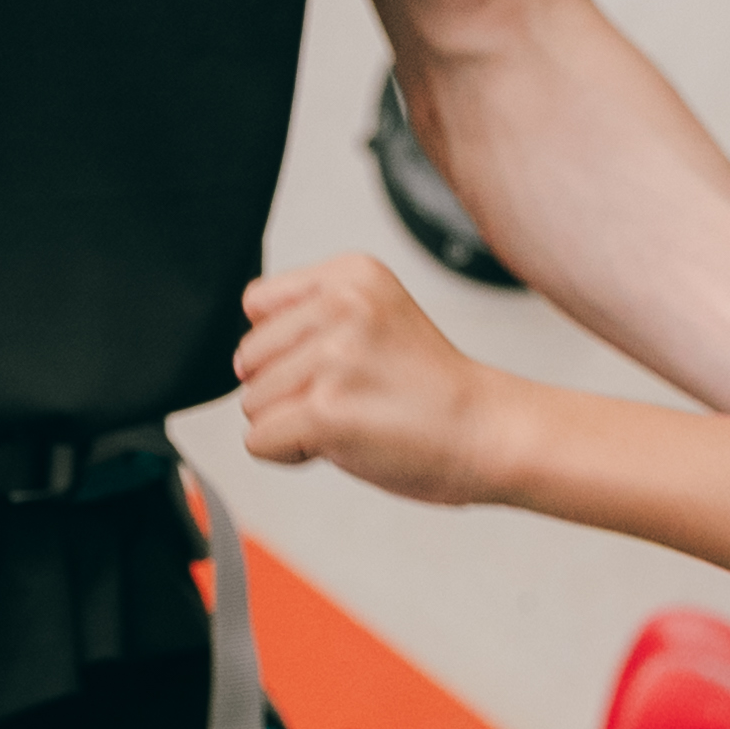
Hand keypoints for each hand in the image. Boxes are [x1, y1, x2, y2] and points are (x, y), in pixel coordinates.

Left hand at [233, 255, 514, 504]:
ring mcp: (332, 358)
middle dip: (286, 389)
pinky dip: (292, 454)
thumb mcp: (374, 317)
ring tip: (355, 418)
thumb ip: (311, 317)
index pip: (257, 305)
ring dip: (292, 424)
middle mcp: (339, 305)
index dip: (285, 347)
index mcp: (350, 274)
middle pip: (248, 358)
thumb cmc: (432, 388)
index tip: (339, 363)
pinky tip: (344, 443)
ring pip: (252, 403)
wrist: (490, 431)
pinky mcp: (325, 411)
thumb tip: (239, 360)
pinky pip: (260, 441)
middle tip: (353, 396)